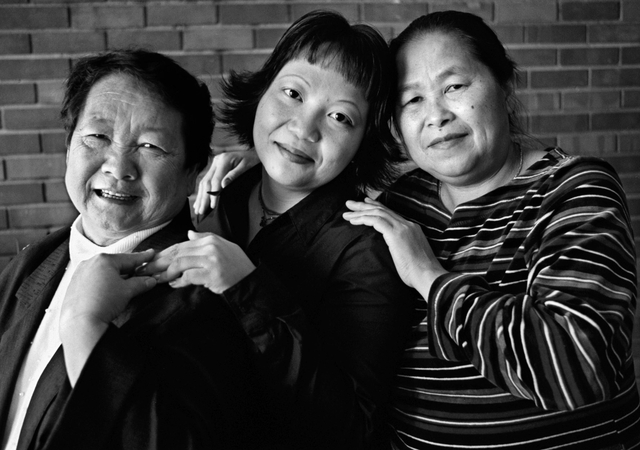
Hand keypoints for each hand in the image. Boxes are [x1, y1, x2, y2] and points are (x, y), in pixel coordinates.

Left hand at [60, 250, 156, 384]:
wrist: (81, 322)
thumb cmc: (103, 303)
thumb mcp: (128, 291)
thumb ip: (141, 283)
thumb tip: (150, 281)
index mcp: (104, 260)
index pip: (129, 258)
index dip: (142, 258)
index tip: (150, 254)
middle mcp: (90, 263)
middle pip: (115, 264)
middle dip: (128, 268)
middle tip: (139, 271)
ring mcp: (80, 273)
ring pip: (103, 271)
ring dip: (114, 276)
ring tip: (124, 284)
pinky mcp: (74, 285)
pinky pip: (92, 279)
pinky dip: (102, 282)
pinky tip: (108, 291)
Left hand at [141, 231, 255, 293]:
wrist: (250, 281)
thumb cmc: (236, 266)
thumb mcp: (223, 247)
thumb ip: (204, 239)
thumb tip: (188, 235)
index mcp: (210, 239)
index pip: (181, 245)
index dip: (164, 253)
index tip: (152, 260)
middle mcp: (210, 246)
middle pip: (177, 253)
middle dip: (159, 262)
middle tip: (145, 270)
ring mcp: (211, 260)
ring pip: (179, 264)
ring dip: (165, 273)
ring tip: (156, 279)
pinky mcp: (211, 274)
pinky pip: (188, 277)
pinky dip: (178, 281)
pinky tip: (173, 285)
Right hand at [193, 149, 259, 215]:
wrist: (253, 154)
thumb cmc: (252, 161)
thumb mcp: (246, 167)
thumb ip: (234, 175)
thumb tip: (223, 185)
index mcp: (224, 160)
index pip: (215, 180)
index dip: (213, 194)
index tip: (212, 206)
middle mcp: (216, 161)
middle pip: (206, 182)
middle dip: (203, 198)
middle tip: (201, 212)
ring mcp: (214, 164)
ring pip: (203, 182)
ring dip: (200, 197)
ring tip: (198, 210)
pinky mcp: (214, 168)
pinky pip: (206, 181)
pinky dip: (202, 192)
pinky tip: (199, 201)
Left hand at [343, 197, 446, 297]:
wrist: (428, 276)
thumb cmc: (419, 273)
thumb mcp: (410, 255)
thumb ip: (401, 248)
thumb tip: (392, 250)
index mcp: (411, 228)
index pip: (391, 213)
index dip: (376, 206)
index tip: (365, 203)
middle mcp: (407, 224)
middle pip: (382, 210)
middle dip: (363, 205)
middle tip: (349, 203)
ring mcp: (402, 228)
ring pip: (377, 213)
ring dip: (359, 212)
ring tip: (346, 213)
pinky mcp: (396, 234)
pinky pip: (376, 221)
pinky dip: (363, 219)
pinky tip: (353, 221)